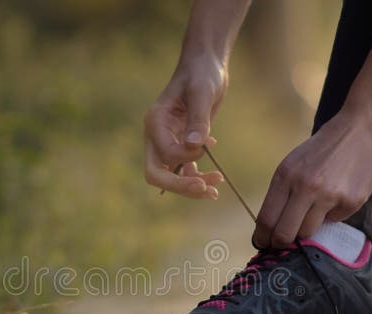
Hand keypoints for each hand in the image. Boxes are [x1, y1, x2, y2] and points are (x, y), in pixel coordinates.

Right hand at [143, 57, 225, 198]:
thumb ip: (198, 119)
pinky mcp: (181, 145)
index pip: (163, 154)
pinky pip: (185, 170)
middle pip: (158, 173)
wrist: (206, 65)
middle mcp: (156, 136)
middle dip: (180, 186)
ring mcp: (168, 143)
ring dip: (192, 187)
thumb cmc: (201, 73)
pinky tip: (217, 175)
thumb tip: (195, 145)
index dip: (185, 158)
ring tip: (216, 190)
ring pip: (172, 176)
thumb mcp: (202, 92)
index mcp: (155, 122)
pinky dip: (198, 177)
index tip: (207, 147)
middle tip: (207, 190)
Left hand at [252, 106, 371, 248]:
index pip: (266, 219)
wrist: (364, 127)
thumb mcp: (295, 163)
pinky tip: (338, 195)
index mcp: (285, 176)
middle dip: (281, 243)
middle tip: (283, 244)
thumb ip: (283, 191)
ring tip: (313, 211)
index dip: (263, 237)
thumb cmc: (325, 146)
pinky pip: (334, 221)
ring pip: (308, 232)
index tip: (263, 243)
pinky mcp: (351, 202)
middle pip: (284, 234)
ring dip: (307, 229)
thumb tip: (273, 224)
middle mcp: (305, 187)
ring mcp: (329, 196)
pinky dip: (332, 214)